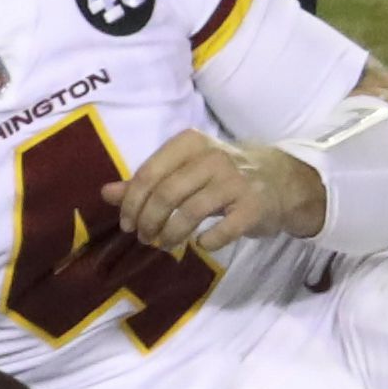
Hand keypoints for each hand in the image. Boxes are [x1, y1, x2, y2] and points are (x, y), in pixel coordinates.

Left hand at [105, 128, 320, 255]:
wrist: (281, 180)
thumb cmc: (223, 175)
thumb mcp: (184, 170)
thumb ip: (146, 182)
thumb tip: (106, 193)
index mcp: (191, 144)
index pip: (149, 173)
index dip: (132, 203)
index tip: (127, 224)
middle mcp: (213, 158)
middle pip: (166, 194)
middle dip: (148, 221)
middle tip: (145, 238)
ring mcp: (235, 182)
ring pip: (190, 212)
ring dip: (170, 234)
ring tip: (165, 244)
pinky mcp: (253, 206)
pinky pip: (222, 229)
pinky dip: (207, 241)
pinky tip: (202, 243)